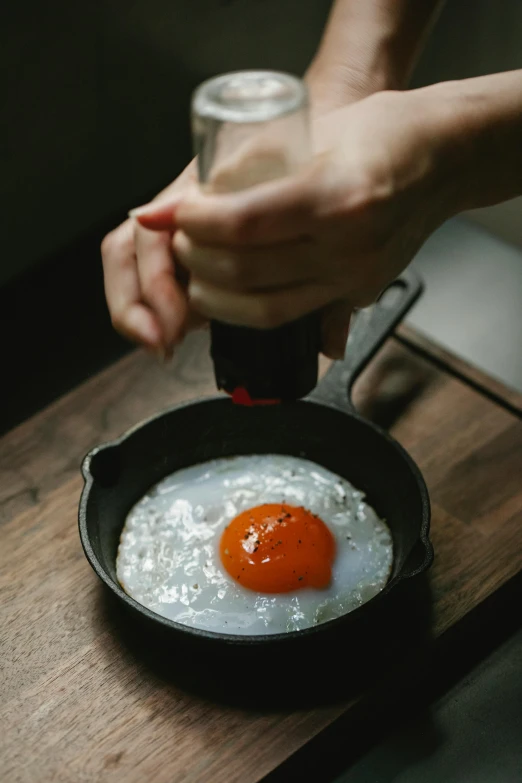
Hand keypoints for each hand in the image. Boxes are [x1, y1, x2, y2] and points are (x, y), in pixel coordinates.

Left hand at [100, 76, 377, 358]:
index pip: (242, 224)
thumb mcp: (306, 132)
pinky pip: (294, 317)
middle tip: (183, 241)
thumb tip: (164, 208)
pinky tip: (233, 294)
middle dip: (196, 260)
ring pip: (265, 310)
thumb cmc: (379, 133)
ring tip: (199, 273)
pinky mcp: (359, 296)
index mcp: (335, 194)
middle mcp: (349, 246)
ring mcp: (356, 278)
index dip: (196, 223)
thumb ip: (233, 169)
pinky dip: (250, 309)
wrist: (441, 159)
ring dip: (216, 297)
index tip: (180, 214)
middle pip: (246, 272)